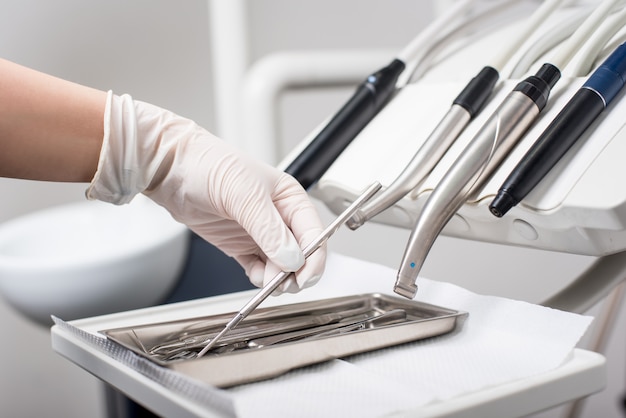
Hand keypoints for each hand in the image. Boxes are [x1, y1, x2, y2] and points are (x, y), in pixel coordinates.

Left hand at [87, 92, 325, 292]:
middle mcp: (278, 217)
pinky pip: (258, 268)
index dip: (314, 257)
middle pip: (301, 253)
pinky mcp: (240, 245)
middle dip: (297, 271)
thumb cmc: (210, 166)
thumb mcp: (246, 195)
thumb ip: (270, 230)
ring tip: (267, 281)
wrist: (172, 170)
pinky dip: (260, 277)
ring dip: (277, 278)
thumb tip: (292, 259)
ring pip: (281, 265)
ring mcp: (259, 233)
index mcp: (290, 199)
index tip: (304, 275)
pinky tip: (255, 276)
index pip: (314, 233)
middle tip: (285, 284)